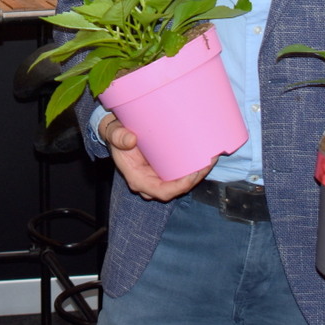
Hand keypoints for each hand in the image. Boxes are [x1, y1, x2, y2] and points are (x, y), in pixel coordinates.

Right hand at [99, 113, 214, 201]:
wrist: (117, 131)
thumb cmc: (116, 134)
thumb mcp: (114, 133)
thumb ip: (118, 137)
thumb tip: (131, 140)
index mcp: (137, 179)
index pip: (162, 192)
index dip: (179, 187)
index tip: (192, 175)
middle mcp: (149, 182)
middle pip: (176, 189)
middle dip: (194, 179)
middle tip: (207, 162)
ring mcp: (158, 176)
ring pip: (181, 182)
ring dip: (197, 173)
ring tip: (210, 158)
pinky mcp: (163, 169)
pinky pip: (181, 173)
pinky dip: (193, 166)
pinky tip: (204, 156)